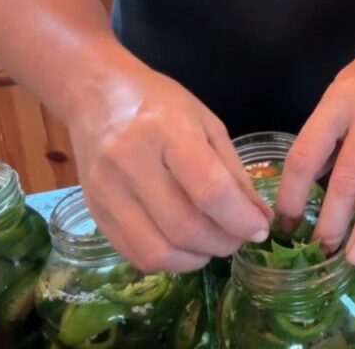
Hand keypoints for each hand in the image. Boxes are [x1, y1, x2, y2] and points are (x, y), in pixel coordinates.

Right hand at [67, 65, 272, 272]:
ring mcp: (107, 191)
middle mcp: (131, 162)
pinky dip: (168, 261)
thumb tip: (259, 218)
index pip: (210, 191)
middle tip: (239, 238)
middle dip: (223, 243)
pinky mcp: (94, 211)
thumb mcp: (207, 124)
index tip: (260, 229)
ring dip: (196, 258)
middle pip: (184, 227)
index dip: (241, 219)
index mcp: (168, 131)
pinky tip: (185, 247)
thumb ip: (233, 173)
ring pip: (157, 251)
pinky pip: (135, 254)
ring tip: (213, 244)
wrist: (95, 93)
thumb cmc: (159, 103)